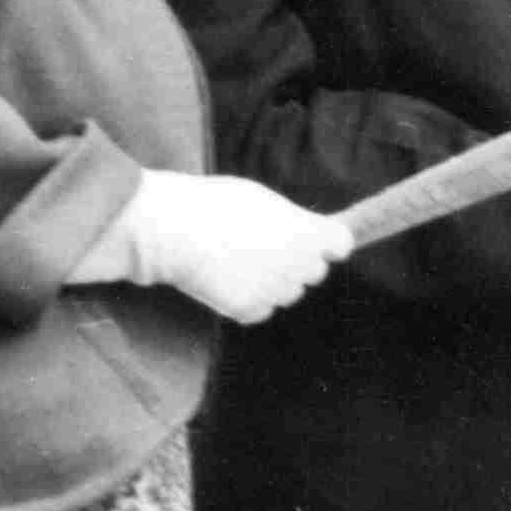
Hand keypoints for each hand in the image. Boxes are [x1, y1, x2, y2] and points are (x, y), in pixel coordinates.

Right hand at [126, 171, 352, 324]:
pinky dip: (245, 301)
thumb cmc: (213, 205)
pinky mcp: (250, 309)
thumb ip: (293, 222)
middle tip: (261, 249)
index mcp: (310, 233)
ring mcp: (276, 290)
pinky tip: (222, 280)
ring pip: (286, 293)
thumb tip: (307, 234)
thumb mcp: (263, 200)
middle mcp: (301, 264)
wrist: (170, 228)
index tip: (313, 242)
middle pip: (314, 272)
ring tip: (234, 261)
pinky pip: (259, 310)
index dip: (326, 244)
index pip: (340, 245)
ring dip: (270, 283)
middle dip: (295, 263)